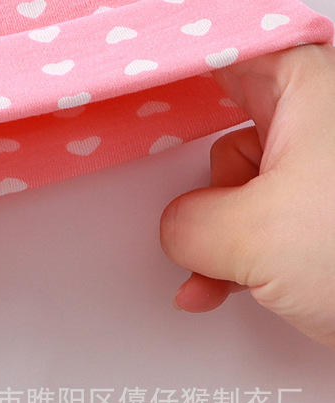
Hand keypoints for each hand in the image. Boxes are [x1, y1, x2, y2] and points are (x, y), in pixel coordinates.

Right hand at [160, 43, 334, 347]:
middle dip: (202, 193)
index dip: (180, 79)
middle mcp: (322, 126)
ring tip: (217, 275)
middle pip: (228, 136)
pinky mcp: (329, 221)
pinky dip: (237, 260)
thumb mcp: (253, 235)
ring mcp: (326, 177)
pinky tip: (221, 286)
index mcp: (311, 92)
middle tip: (198, 217)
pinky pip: (263, 226)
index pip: (227, 59)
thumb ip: (186, 223)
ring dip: (215, 241)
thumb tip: (178, 228)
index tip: (142, 96)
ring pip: (242, 193)